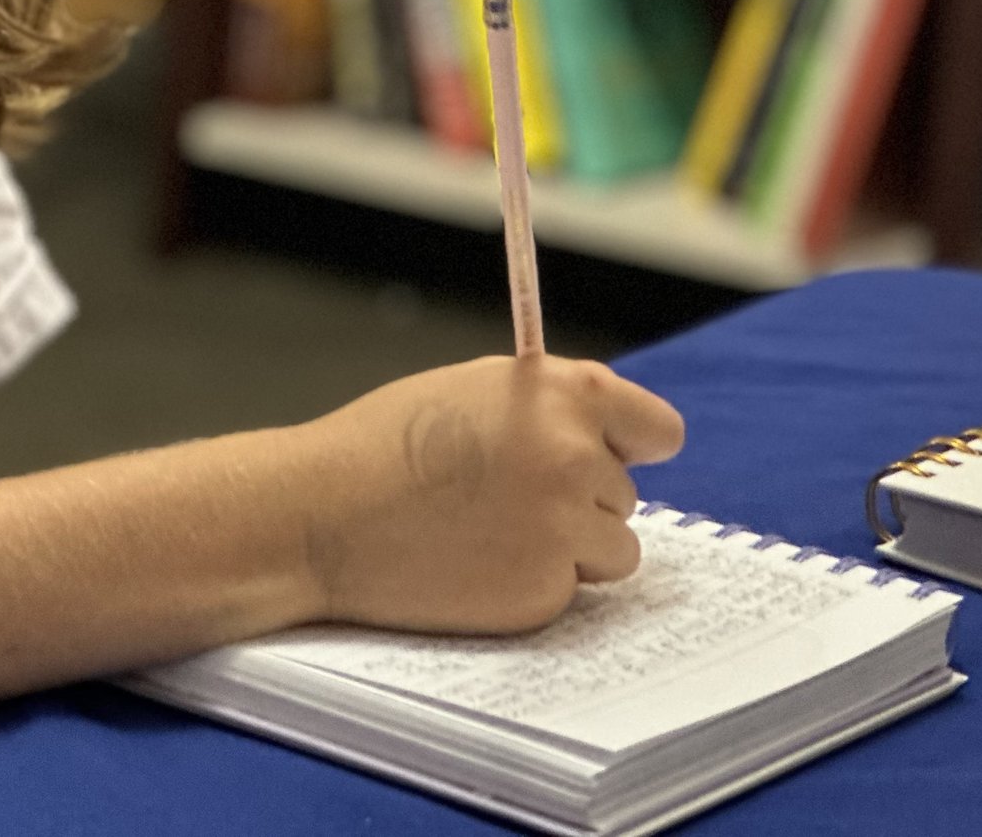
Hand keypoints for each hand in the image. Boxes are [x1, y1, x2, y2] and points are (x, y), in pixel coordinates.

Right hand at [291, 355, 684, 635]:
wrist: (322, 513)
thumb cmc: (386, 443)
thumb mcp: (477, 389)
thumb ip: (550, 407)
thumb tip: (607, 440)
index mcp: (566, 395)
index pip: (658, 430)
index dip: (631, 446)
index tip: (615, 458)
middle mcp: (577, 459)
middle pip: (623, 495)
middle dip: (576, 499)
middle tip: (500, 496)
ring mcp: (563, 530)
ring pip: (612, 549)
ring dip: (569, 549)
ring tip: (490, 533)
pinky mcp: (542, 592)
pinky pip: (567, 592)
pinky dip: (531, 586)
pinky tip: (473, 564)